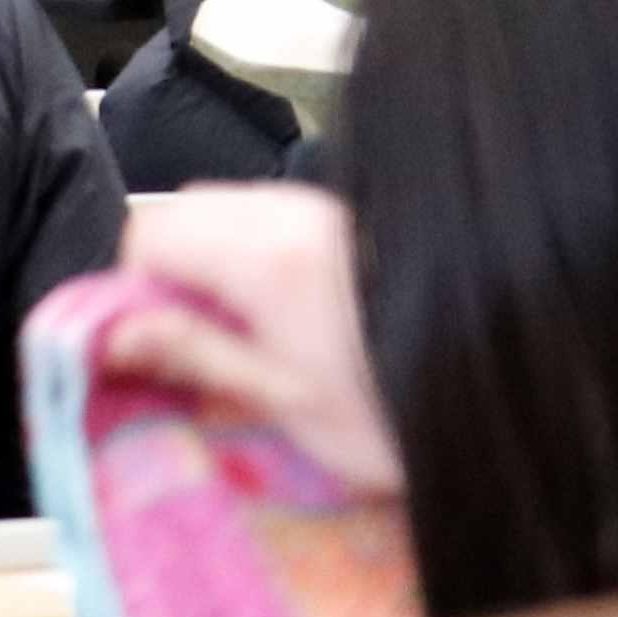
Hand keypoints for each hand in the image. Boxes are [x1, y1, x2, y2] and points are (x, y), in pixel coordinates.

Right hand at [102, 185, 400, 499]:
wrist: (505, 380)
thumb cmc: (392, 408)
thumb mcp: (284, 399)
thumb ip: (196, 355)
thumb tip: (112, 334)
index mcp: (259, 253)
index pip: (147, 233)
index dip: (135, 290)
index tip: (157, 349)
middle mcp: (286, 211)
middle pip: (187, 213)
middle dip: (177, 275)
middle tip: (204, 349)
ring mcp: (321, 208)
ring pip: (230, 215)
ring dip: (220, 270)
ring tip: (252, 341)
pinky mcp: (350, 218)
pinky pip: (276, 223)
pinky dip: (263, 262)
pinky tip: (296, 321)